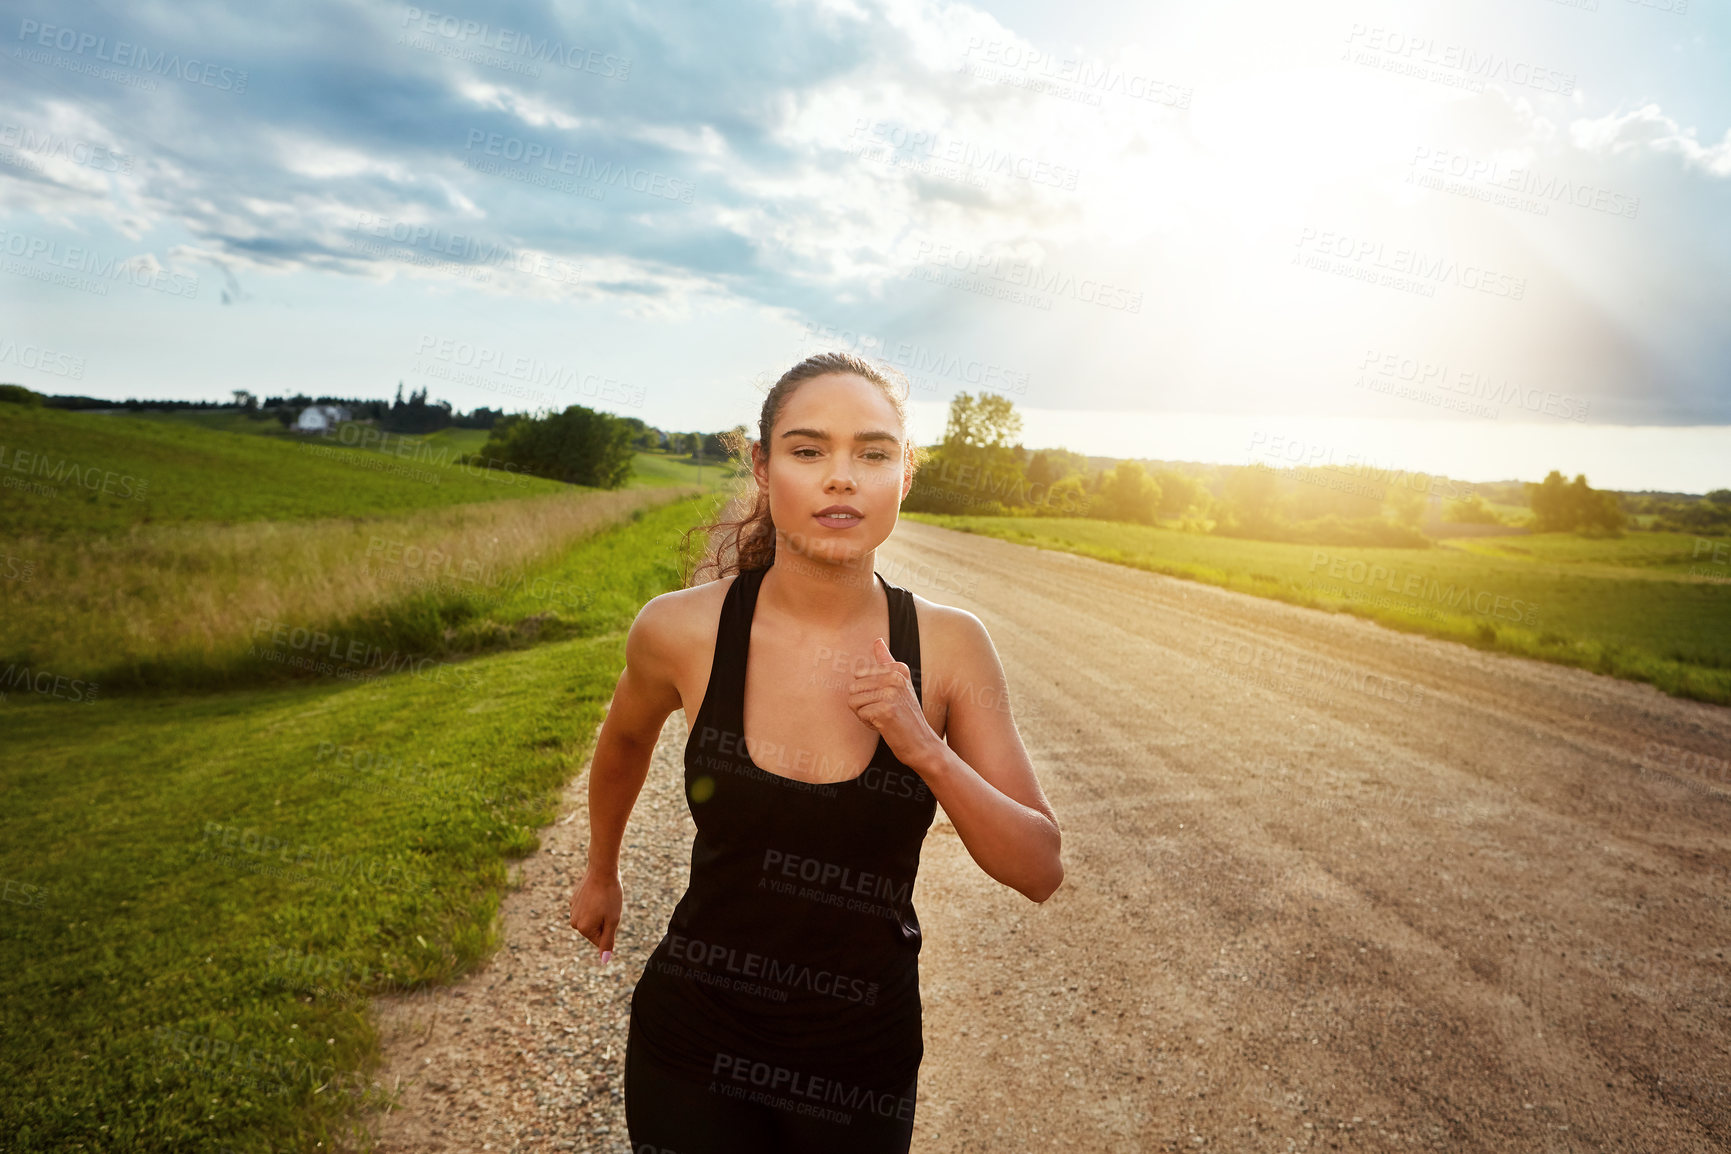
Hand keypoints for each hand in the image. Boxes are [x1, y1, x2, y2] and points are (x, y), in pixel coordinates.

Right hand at [570, 868, 621, 964]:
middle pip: (595, 930)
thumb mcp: (613, 921)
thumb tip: (604, 960)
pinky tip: (596, 893)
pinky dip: (594, 903)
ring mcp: (572, 910)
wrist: (602, 870)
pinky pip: (587, 908)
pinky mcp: (573, 900)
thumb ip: (607, 942)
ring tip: (602, 898)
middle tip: (608, 906)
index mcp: (584, 929)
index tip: (611, 914)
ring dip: (599, 912)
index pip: (601, 940)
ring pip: (591, 919)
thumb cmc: (610, 896)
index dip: (610, 928)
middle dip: (604, 921)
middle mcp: (574, 922)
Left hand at [847, 637, 941, 771]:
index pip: (858, 674)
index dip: (866, 691)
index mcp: (898, 669)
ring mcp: (891, 693)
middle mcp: (895, 677)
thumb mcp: (899, 685)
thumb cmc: (906, 716)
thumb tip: (877, 640)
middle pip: (853, 687)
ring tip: (883, 718)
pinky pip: (860, 714)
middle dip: (862, 704)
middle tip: (882, 711)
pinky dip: (868, 723)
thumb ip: (887, 662)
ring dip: (864, 714)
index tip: (884, 699)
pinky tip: (884, 726)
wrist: (921, 743)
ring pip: (853, 701)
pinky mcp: (886, 710)